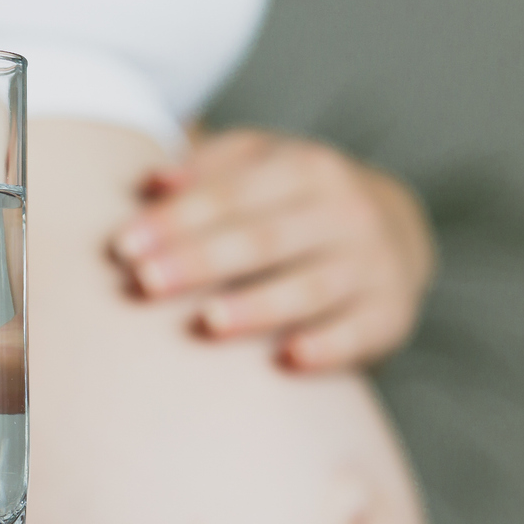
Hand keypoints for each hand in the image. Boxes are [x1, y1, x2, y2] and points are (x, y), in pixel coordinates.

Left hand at [109, 129, 435, 371]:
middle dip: (201, 261)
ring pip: (308, 287)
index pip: (231, 194)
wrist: (399, 234)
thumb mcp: (265, 164)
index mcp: (306, 168)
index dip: (176, 219)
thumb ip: (209, 168)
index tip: (123, 247)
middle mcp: (343, 212)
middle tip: (145, 283)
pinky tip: (291, 359)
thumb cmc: (301, 200)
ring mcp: (371, 264)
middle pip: (263, 239)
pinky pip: (358, 332)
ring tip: (208, 322)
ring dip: (257, 306)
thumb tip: (150, 181)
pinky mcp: (389, 314)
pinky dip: (329, 346)